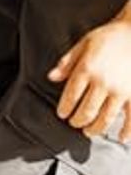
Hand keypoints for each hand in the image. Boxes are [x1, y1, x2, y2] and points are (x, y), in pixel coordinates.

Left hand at [48, 3, 130, 141]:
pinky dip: (126, 131)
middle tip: (74, 124)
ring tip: (88, 131)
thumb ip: (67, 62)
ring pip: (105, 118)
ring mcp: (121, 91)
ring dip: (95, 128)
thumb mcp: (83, 44)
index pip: (71, 96)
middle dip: (78, 121)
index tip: (62, 114)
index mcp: (86, 69)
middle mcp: (103, 82)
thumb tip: (52, 77)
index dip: (64, 108)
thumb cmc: (108, 37)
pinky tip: (120, 137)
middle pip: (86, 111)